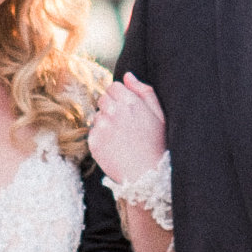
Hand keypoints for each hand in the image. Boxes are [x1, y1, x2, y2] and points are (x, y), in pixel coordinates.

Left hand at [88, 71, 169, 194]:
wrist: (147, 176)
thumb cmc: (157, 145)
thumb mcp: (159, 115)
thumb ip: (144, 91)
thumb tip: (127, 75)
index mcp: (131, 102)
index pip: (114, 86)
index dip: (120, 97)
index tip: (127, 109)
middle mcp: (113, 111)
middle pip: (103, 98)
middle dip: (111, 107)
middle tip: (124, 124)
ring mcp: (102, 127)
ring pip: (97, 116)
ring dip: (105, 122)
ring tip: (121, 138)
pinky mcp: (93, 142)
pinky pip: (93, 133)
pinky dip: (100, 138)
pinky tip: (115, 147)